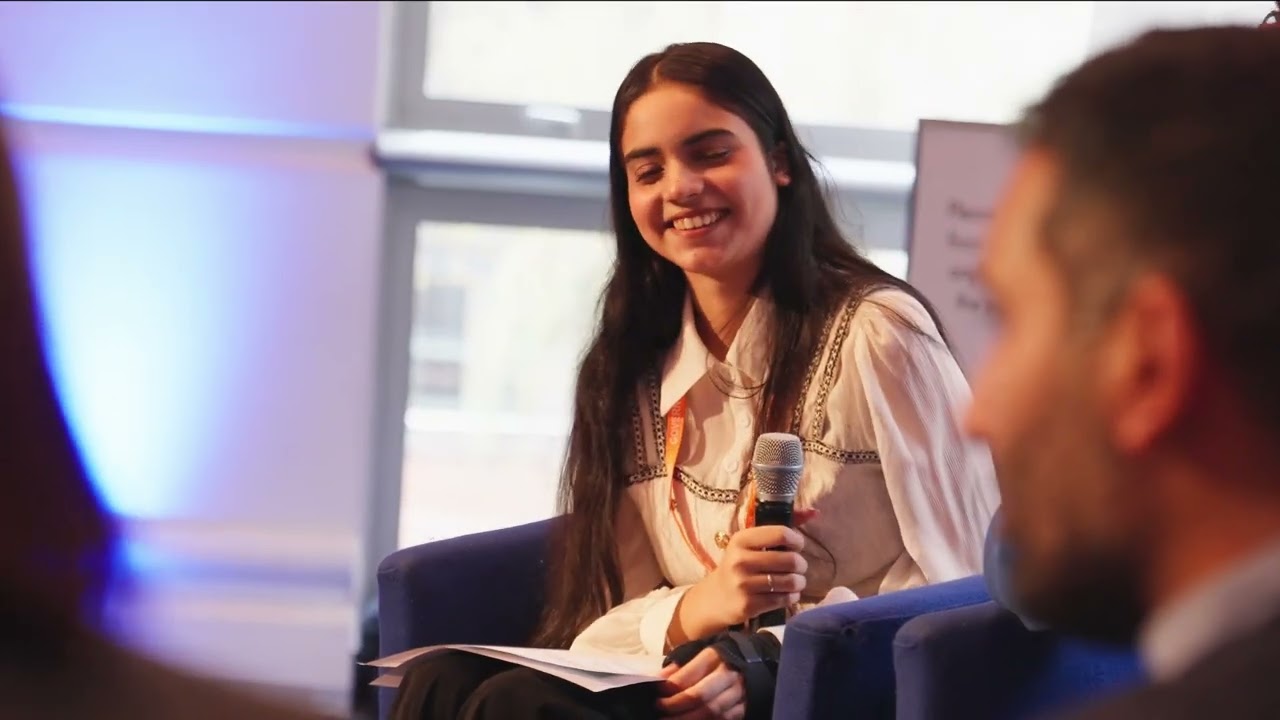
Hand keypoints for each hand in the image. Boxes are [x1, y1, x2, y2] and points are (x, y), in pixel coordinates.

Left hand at [656, 646, 744, 718]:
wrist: (758, 660)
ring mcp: (739, 693)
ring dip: (688, 719)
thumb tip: (660, 679)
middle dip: (676, 707)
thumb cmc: (721, 656)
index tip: (657, 695)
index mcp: (715, 656)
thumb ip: (681, 664)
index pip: (689, 675)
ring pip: (712, 712)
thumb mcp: (701, 651)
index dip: (670, 688)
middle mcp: (729, 675)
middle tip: (660, 711)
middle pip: (700, 696)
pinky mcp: (745, 708)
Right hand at [680, 524, 807, 636]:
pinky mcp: (749, 605)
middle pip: (790, 560)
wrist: (717, 596)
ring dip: (799, 582)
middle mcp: (740, 560)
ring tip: (795, 581)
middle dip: (801, 564)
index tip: (797, 545)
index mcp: (741, 540)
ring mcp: (743, 584)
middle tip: (798, 567)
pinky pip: (783, 599)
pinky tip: (788, 594)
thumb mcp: (752, 543)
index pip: (781, 533)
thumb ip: (782, 527)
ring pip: (790, 582)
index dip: (797, 540)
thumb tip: (815, 512)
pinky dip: (792, 596)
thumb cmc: (741, 564)